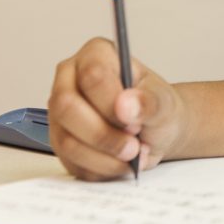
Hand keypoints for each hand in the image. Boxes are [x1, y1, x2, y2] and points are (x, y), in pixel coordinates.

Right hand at [48, 38, 185, 180]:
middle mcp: (69, 80)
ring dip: (105, 156)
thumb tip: (125, 104)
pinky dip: (100, 168)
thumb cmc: (157, 108)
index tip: (135, 121)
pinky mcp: (59, 141)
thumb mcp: (165, 102)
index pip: (91, 76)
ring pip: (66, 139)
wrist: (157, 129)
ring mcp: (59, 112)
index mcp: (96, 55)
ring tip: (133, 154)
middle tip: (134, 146)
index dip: (112, 104)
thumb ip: (149, 102)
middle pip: (66, 107)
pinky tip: (120, 162)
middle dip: (104, 135)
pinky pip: (70, 161)